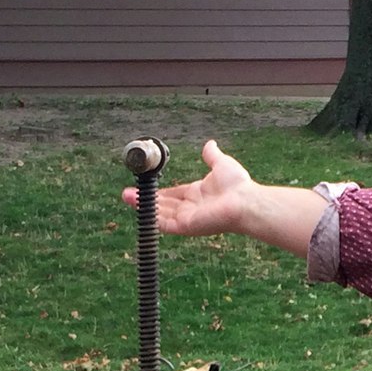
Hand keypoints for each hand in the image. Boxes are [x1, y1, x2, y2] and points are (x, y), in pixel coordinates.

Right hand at [134, 138, 256, 236]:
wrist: (245, 202)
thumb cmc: (238, 186)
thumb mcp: (221, 164)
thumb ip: (212, 156)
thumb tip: (210, 144)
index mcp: (197, 194)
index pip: (174, 194)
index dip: (159, 192)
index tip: (145, 188)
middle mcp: (191, 207)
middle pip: (163, 205)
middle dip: (145, 199)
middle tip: (127, 194)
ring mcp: (188, 218)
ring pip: (160, 213)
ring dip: (144, 206)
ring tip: (127, 198)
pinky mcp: (186, 226)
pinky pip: (165, 224)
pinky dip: (152, 218)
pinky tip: (140, 210)